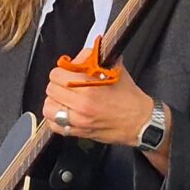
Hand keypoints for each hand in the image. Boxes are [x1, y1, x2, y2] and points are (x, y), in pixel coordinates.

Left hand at [42, 57, 157, 149]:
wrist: (140, 122)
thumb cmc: (129, 98)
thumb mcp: (115, 69)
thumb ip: (94, 58)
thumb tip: (79, 57)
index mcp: (89, 87)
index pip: (57, 74)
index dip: (62, 71)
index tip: (67, 72)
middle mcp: (82, 105)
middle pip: (51, 90)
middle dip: (58, 84)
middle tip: (66, 84)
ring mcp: (79, 121)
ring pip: (49, 108)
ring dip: (55, 102)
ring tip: (64, 99)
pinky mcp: (79, 132)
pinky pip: (55, 126)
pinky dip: (56, 119)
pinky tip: (65, 113)